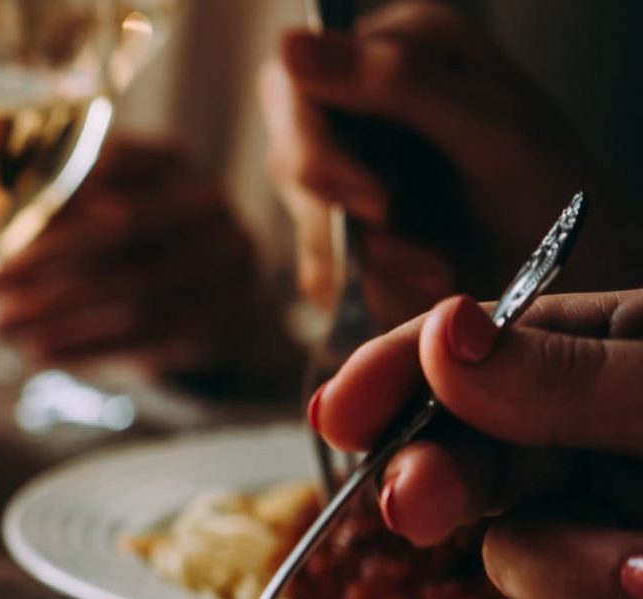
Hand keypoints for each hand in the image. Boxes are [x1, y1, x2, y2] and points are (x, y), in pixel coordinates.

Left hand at [0, 139, 286, 380]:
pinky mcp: (226, 321)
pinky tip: (38, 355)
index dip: (50, 198)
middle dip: (46, 259)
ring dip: (58, 313)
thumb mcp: (108, 218)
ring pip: (135, 292)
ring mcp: (228, 264)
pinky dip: (87, 349)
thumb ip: (58, 213)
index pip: (110, 168)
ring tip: (1, 326)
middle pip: (124, 230)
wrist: (223, 318)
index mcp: (170, 165)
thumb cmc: (141, 258)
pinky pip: (150, 339)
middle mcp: (208, 206)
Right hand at [262, 1, 626, 325]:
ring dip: (368, 253)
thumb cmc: (556, 190)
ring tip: (437, 268)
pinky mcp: (354, 221)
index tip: (370, 198)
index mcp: (403, 45)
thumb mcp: (486, 128)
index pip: (299, 81)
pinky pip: (323, 259)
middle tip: (395, 230)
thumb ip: (394, 84)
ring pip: (305, 211)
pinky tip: (424, 278)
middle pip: (290, 147)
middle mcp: (371, 96)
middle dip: (339, 207)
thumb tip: (288, 45)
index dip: (315, 143)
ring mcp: (359, 161)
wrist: (584, 273)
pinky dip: (370, 281)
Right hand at [313, 289, 642, 598]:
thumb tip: (441, 334)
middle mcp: (593, 443)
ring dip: (579, 575)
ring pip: (514, 566)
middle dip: (435, 484)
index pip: (467, 354)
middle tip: (414, 506)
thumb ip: (565, 377)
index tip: (338, 415)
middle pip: (460, 462)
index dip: (391, 381)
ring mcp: (606, 532)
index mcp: (605, 355)